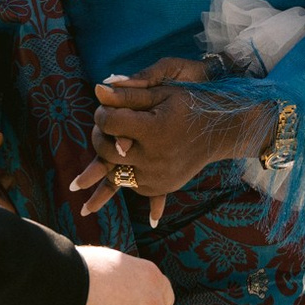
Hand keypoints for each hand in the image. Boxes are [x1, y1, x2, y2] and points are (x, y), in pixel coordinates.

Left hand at [70, 57, 270, 227]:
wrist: (222, 128)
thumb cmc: (193, 102)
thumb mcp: (164, 90)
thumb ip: (130, 92)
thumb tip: (98, 89)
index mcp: (154, 130)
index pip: (110, 122)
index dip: (102, 113)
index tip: (105, 106)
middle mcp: (155, 157)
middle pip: (108, 152)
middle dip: (99, 138)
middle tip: (101, 128)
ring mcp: (160, 175)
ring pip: (119, 177)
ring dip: (105, 176)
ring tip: (82, 199)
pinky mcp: (164, 185)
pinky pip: (140, 190)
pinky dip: (133, 189)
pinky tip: (134, 216)